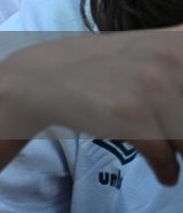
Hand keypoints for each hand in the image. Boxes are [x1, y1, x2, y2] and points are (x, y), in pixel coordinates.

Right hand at [0, 29, 182, 184]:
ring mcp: (151, 85)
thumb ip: (179, 42)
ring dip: (180, 153)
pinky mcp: (130, 114)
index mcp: (178, 44)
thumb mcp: (149, 44)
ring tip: (168, 151)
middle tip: (171, 134)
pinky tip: (161, 170)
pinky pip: (167, 159)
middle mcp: (170, 58)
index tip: (174, 113)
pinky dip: (166, 171)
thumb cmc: (101, 65)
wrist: (42, 78)